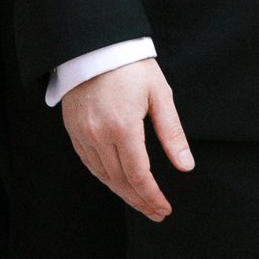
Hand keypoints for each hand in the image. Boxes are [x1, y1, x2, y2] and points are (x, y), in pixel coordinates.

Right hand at [61, 60, 194, 220]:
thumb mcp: (160, 94)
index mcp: (123, 126)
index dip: (152, 196)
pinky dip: (105, 178)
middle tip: (157, 213)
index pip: (139, 174)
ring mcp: (82, 134)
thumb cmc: (131, 66)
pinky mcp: (73, 131)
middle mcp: (99, 135)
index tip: (165, 208)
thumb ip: (172, 133)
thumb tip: (186, 166)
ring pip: (103, 176)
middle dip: (140, 200)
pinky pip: (89, 164)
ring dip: (123, 193)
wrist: (94, 45)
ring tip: (142, 203)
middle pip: (120, 180)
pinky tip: (119, 183)